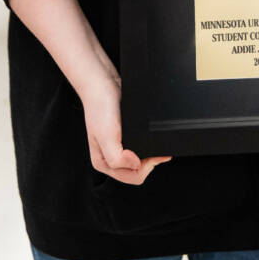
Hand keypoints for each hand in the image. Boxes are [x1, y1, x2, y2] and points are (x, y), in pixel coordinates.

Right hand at [80, 62, 170, 185]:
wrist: (102, 82)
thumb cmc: (100, 106)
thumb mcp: (106, 136)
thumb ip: (117, 158)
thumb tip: (136, 164)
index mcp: (103, 163)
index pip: (133, 177)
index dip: (147, 167)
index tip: (154, 153)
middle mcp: (109, 158)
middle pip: (138, 171)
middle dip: (151, 162)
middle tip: (158, 149)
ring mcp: (117, 147)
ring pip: (141, 160)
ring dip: (151, 153)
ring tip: (155, 142)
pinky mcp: (125, 135)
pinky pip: (140, 146)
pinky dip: (149, 144)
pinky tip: (150, 136)